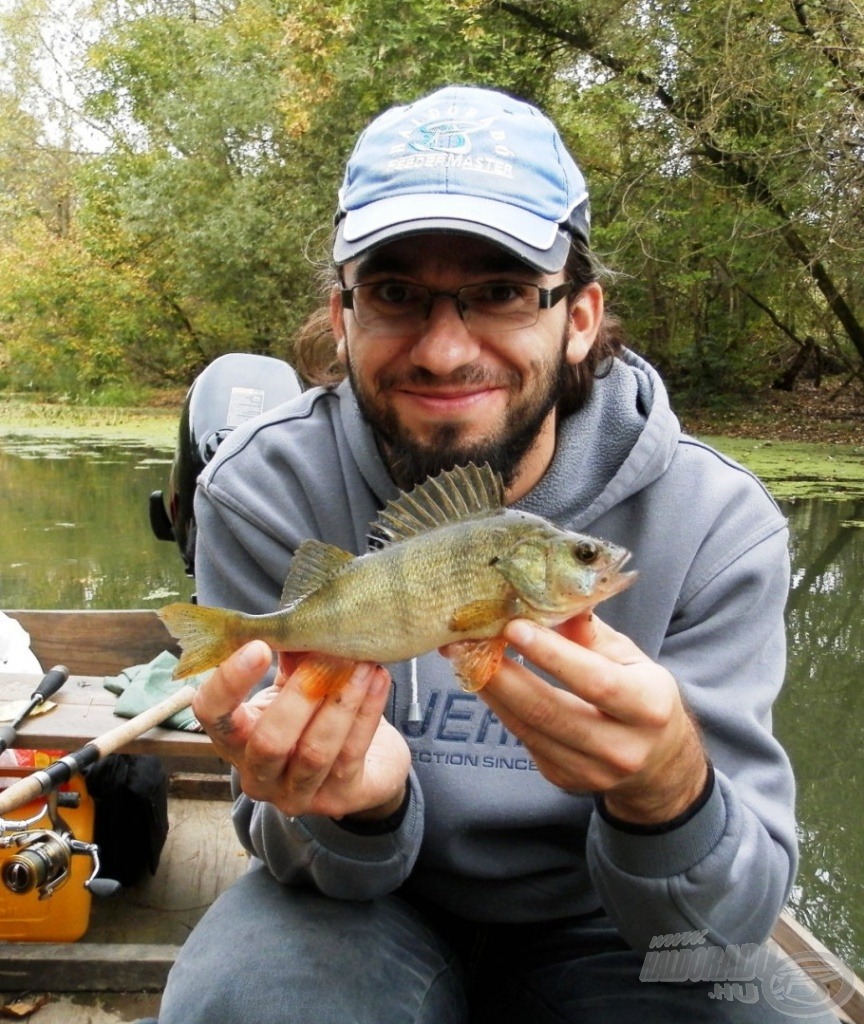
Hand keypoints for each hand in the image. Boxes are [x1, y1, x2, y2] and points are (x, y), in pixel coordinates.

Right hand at [191, 641, 410, 821]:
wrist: (366, 764)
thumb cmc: (317, 718)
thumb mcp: (294, 687)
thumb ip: (289, 660)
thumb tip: (295, 622)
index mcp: (235, 738)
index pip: (212, 714)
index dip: (229, 681)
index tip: (260, 645)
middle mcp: (257, 774)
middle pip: (268, 741)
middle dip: (302, 694)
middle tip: (330, 654)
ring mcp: (295, 794)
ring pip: (315, 751)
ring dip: (341, 700)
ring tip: (361, 662)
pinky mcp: (338, 799)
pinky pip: (351, 753)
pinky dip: (367, 710)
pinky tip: (377, 678)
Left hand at [479, 613, 708, 824]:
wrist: (657, 761)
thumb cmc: (641, 695)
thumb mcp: (630, 657)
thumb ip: (590, 633)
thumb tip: (549, 597)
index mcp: (649, 706)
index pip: (595, 682)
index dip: (552, 655)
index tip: (514, 627)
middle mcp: (623, 747)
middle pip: (550, 711)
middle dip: (503, 675)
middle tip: (469, 643)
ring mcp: (591, 771)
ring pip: (529, 728)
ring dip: (492, 691)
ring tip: (465, 658)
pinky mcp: (564, 779)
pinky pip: (525, 739)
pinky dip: (501, 707)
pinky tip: (486, 682)